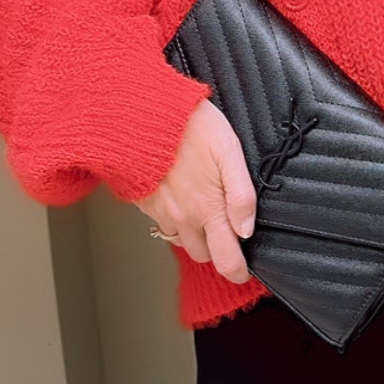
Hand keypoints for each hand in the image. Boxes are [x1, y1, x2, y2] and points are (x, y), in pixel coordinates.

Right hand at [135, 99, 258, 282]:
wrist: (136, 112)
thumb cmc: (187, 125)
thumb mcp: (228, 150)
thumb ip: (241, 194)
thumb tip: (246, 230)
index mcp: (206, 209)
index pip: (225, 261)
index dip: (238, 271)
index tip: (244, 269)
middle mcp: (181, 218)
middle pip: (203, 255)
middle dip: (216, 248)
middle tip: (226, 226)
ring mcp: (159, 212)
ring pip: (181, 240)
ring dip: (194, 233)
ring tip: (202, 205)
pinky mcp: (143, 203)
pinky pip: (162, 223)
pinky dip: (174, 217)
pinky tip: (180, 193)